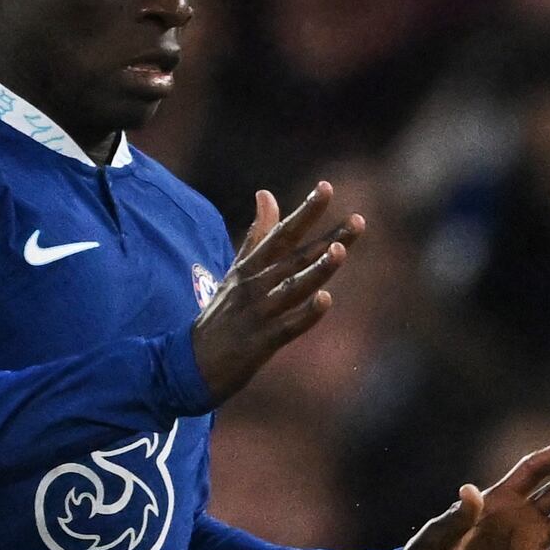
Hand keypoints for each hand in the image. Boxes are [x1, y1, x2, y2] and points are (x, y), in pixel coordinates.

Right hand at [191, 181, 355, 405]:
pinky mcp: (261, 342)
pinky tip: (325, 300)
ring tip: (340, 251)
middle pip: (297, 257)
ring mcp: (259, 313)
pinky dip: (306, 314)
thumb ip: (256, 233)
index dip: (306, 211)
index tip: (326, 187)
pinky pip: (289, 326)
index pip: (282, 233)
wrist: (192, 362)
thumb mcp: (237, 270)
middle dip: (328, 239)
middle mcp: (256, 285)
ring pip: (293, 287)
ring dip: (317, 270)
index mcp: (252, 266)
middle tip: (358, 221)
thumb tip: (266, 193)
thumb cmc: (222, 313)